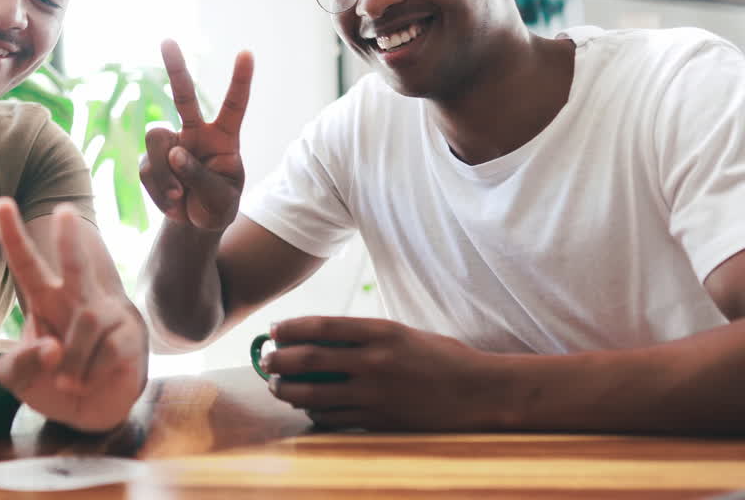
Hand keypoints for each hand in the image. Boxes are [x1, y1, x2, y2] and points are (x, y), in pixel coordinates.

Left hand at [0, 198, 146, 431]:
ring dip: (72, 360)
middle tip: (64, 211)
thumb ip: (19, 364)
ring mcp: (105, 315)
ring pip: (85, 322)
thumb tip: (52, 347)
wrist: (89, 411)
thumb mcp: (17, 378)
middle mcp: (76, 300)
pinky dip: (89, 374)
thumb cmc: (51, 381)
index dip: (12, 235)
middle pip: (74, 264)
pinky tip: (87, 382)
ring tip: (67, 381)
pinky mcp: (128, 335)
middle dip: (69, 239)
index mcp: (44, 300)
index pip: (26, 264)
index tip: (0, 203)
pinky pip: (106, 350)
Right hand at [140, 39, 252, 230]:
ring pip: (156, 139)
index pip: (235, 105)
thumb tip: (173, 152)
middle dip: (175, 68)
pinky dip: (157, 189)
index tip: (246, 53)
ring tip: (178, 197)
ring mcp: (171, 144)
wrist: (195, 224)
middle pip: (184, 95)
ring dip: (164, 172)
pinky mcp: (151, 160)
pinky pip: (146, 168)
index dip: (240, 80)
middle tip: (167, 40)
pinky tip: (171, 202)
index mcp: (224, 138)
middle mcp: (196, 133)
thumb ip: (200, 176)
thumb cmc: (218, 206)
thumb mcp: (220, 198)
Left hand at [261, 316, 497, 430]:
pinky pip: (334, 419)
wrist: (481, 393)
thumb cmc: (442, 359)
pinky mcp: (380, 421)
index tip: (274, 330)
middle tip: (265, 360)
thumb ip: (364, 336)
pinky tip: (308, 409)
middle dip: (278, 360)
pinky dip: (315, 414)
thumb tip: (320, 339)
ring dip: (288, 390)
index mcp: (381, 332)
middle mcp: (374, 362)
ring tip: (277, 386)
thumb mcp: (403, 334)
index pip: (322, 326)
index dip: (291, 328)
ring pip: (314, 394)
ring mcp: (376, 394)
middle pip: (309, 360)